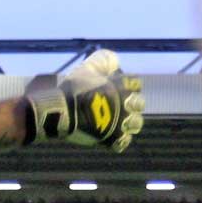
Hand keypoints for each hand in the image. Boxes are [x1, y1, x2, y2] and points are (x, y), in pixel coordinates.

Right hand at [24, 49, 143, 152]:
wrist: (62, 112)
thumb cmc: (73, 89)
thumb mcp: (87, 68)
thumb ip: (103, 60)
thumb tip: (115, 60)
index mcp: (122, 86)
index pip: (136, 82)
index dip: (127, 83)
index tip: (116, 86)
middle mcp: (126, 105)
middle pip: (139, 103)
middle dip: (130, 103)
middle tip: (117, 104)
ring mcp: (121, 124)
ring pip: (135, 123)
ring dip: (128, 121)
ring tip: (117, 121)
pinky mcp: (112, 140)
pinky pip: (122, 142)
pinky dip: (118, 140)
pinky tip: (110, 135)